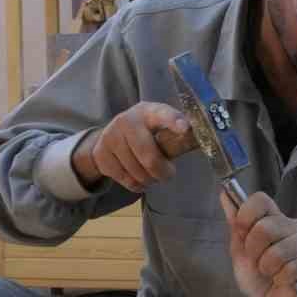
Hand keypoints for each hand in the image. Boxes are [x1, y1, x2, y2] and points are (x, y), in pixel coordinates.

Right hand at [76, 102, 190, 193]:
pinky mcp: (101, 154)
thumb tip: (195, 142)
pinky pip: (126, 180)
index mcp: (148, 111)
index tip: (185, 128)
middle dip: (163, 172)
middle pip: (149, 156)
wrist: (109, 137)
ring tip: (152, 175)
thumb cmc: (144, 133)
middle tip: (169, 174)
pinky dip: (137, 185)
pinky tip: (139, 178)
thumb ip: (173, 135)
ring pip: (138, 172)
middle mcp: (126, 120)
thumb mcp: (158, 127)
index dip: (173, 121)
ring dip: (150, 180)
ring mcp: (111, 137)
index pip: (162, 114)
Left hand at [220, 191, 296, 296]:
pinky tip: (284, 281)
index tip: (241, 234)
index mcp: (273, 220)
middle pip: (266, 227)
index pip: (260, 200)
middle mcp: (293, 226)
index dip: (246, 216)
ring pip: (278, 251)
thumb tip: (225, 194)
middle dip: (254, 251)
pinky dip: (281, 279)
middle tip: (259, 263)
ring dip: (267, 268)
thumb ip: (236, 225)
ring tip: (272, 274)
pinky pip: (291, 268)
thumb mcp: (241, 253)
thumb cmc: (260, 278)